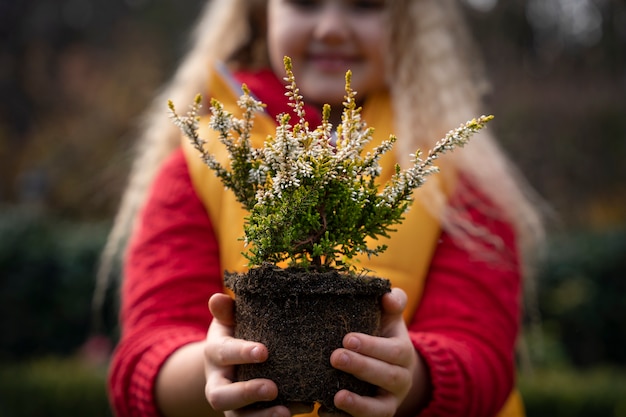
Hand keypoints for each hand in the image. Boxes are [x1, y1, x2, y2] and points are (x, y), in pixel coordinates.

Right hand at [204, 293, 290, 416]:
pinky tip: (301, 409)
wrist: (230, 362)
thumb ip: (226, 311)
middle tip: (272, 388)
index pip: (222, 353)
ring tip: (286, 411)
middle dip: (246, 393)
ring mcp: (231, 404)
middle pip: (220, 396)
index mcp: (214, 354)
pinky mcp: (246, 416)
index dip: (241, 353)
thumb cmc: (236, 333)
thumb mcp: (230, 320)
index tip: (264, 352)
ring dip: (262, 416)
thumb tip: (217, 297)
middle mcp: (218, 383)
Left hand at [326, 288, 428, 416]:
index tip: (347, 338)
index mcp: (404, 353)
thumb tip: (388, 295)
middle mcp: (401, 379)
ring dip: (358, 404)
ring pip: (380, 408)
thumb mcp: (389, 317)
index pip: (393, 351)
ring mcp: (389, 401)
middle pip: (387, 377)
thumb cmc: (382, 334)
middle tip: (335, 357)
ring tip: (337, 396)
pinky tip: (324, 412)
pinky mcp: (375, 416)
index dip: (371, 346)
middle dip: (361, 367)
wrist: (389, 366)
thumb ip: (393, 301)